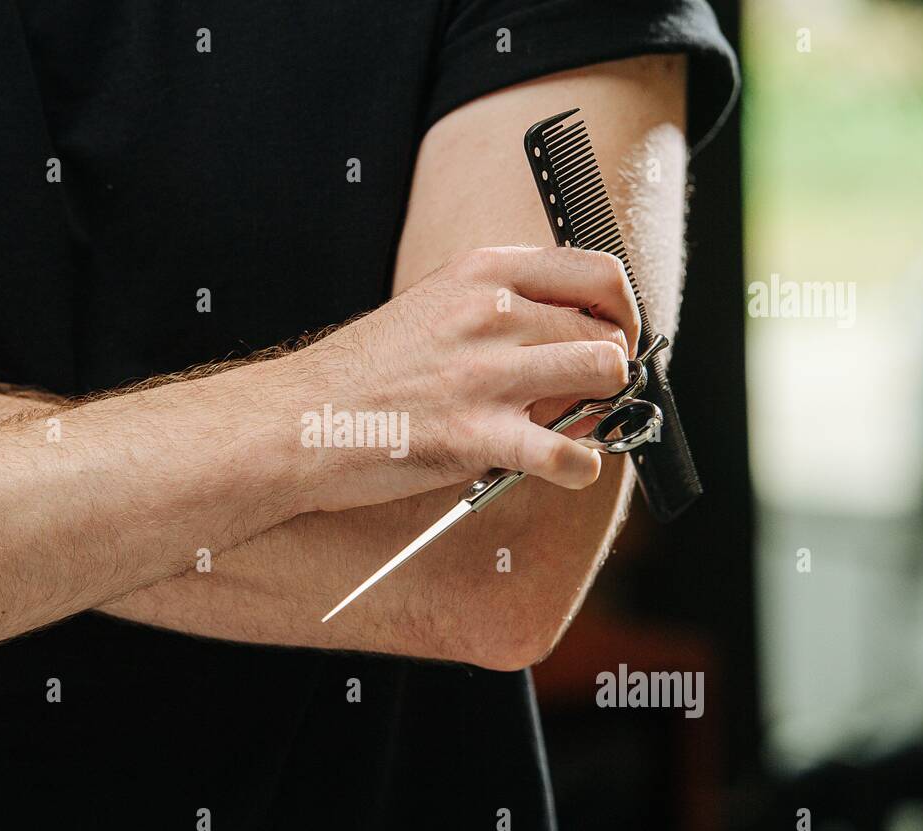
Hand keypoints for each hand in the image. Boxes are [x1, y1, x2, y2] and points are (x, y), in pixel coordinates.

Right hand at [278, 245, 638, 512]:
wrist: (299, 419)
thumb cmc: (362, 372)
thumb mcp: (434, 307)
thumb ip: (501, 312)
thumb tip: (569, 341)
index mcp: (483, 273)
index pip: (596, 270)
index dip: (623, 309)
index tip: (616, 335)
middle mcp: (491, 313)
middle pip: (605, 330)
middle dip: (610, 369)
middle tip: (585, 396)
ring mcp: (485, 373)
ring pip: (605, 373)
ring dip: (603, 406)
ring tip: (573, 424)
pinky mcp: (477, 434)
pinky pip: (569, 453)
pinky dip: (581, 467)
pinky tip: (563, 468)